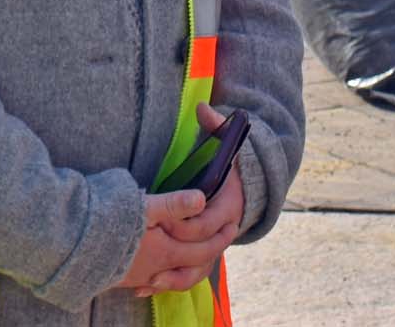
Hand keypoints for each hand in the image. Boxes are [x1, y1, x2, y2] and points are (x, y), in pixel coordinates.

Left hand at [124, 105, 244, 297]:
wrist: (250, 191)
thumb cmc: (232, 167)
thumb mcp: (227, 145)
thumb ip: (216, 126)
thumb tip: (202, 106)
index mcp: (229, 205)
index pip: (206, 219)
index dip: (184, 220)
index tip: (161, 217)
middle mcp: (225, 230)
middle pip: (199, 250)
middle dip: (172, 249)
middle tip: (144, 244)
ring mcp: (216, 247)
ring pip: (197, 271)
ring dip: (171, 277)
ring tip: (144, 281)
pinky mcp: (205, 258)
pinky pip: (189, 277)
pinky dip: (169, 284)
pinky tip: (144, 289)